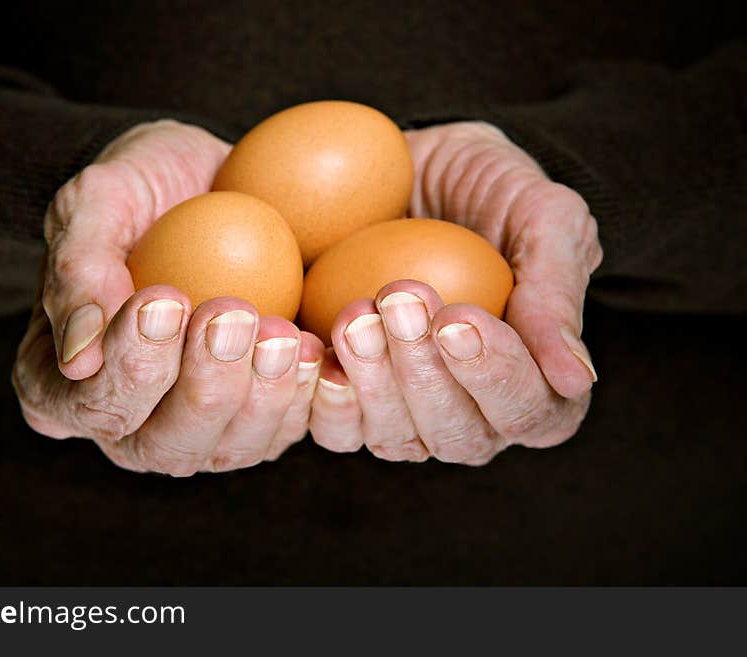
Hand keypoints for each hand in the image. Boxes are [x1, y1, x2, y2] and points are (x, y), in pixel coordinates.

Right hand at [12, 120, 323, 474]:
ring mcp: (196, 427)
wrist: (212, 188)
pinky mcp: (255, 417)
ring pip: (228, 452)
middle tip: (232, 314)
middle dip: (204, 387)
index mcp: (63, 383)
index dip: (132, 366)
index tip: (167, 298)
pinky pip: (282, 433)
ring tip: (279, 332)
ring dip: (260, 397)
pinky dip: (302, 397)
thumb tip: (78, 360)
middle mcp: (129, 421)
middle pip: (164, 448)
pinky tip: (308, 345)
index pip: (94, 404)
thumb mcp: (96, 201)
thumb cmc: (143, 190)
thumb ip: (77, 268)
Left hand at [309, 121, 601, 464]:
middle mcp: (471, 413)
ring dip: (369, 386)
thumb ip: (557, 294)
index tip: (460, 318)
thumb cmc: (490, 191)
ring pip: (390, 438)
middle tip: (399, 300)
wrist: (412, 170)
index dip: (495, 376)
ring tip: (353, 316)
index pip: (528, 410)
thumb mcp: (542, 218)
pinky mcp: (344, 395)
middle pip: (456, 437)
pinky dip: (312, 392)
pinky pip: (327, 423)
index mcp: (533, 383)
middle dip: (423, 376)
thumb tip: (577, 379)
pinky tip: (306, 342)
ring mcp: (404, 411)